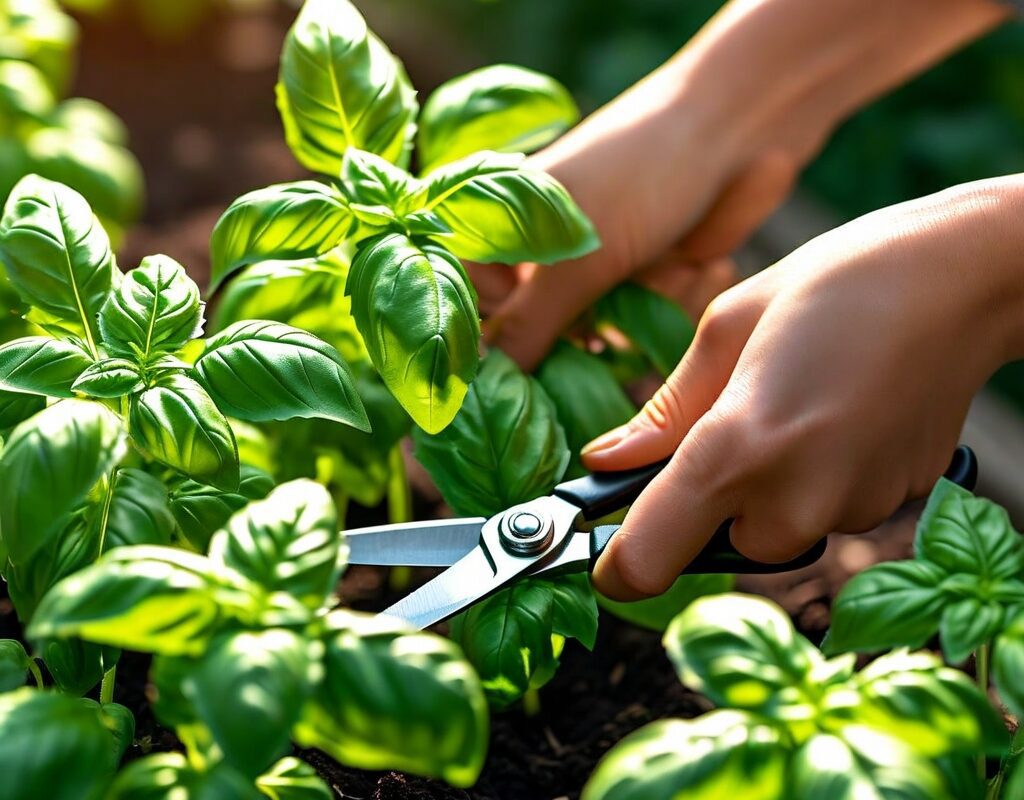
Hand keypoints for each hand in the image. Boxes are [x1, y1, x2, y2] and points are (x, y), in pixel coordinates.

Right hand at [473, 0, 1007, 371]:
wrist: (739, 130)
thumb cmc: (640, 171)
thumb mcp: (579, 255)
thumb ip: (529, 325)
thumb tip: (486, 385)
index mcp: (502, 228)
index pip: (471, 306)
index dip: (494, 342)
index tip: (526, 365)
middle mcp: (544, 252)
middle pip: (540, 332)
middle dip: (587, 332)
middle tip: (610, 329)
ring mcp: (597, 267)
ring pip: (601, 335)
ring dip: (642, 310)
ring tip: (670, 264)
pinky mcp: (646, 280)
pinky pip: (644, 323)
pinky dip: (673, 302)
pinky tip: (696, 262)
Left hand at [582, 177, 1023, 599]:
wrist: (965, 280)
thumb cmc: (836, 283)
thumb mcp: (726, 328)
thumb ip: (661, 414)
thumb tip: (606, 460)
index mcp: (735, 450)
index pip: (644, 564)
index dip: (616, 563)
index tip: (607, 546)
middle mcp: (792, 500)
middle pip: (713, 544)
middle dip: (707, 501)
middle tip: (731, 421)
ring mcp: (850, 511)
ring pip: (772, 528)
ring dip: (766, 486)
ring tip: (795, 402)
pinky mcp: (891, 508)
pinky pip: (823, 512)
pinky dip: (815, 479)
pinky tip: (836, 416)